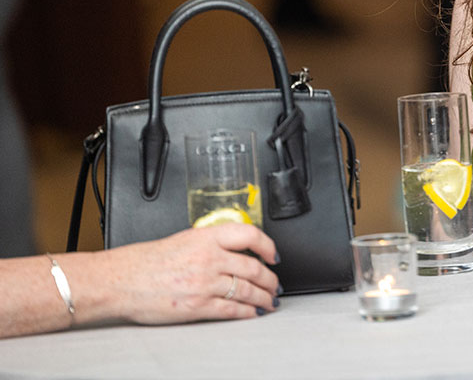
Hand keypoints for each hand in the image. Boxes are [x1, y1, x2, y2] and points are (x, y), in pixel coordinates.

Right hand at [101, 224, 280, 323]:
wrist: (121, 281)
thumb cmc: (148, 261)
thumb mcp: (184, 239)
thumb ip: (211, 243)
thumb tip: (237, 250)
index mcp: (206, 238)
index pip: (250, 235)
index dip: (268, 246)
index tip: (274, 255)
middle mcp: (209, 259)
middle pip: (253, 268)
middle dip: (270, 279)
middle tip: (275, 284)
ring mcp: (205, 283)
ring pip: (246, 290)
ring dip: (263, 297)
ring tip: (269, 300)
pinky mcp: (197, 306)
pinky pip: (232, 310)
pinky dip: (247, 313)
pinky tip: (253, 313)